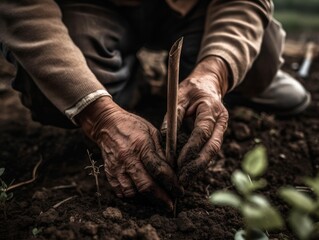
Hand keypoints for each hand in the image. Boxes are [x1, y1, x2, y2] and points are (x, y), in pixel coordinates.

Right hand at [76, 97, 181, 209]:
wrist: (107, 125)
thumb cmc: (133, 126)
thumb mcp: (152, 132)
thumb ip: (162, 152)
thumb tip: (173, 171)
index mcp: (141, 145)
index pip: (158, 169)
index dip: (171, 183)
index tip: (179, 191)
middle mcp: (127, 158)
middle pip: (145, 185)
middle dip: (161, 198)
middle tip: (171, 204)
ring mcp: (116, 168)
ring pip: (132, 193)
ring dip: (147, 201)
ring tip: (157, 201)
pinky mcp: (109, 174)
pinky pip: (122, 193)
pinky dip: (133, 199)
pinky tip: (142, 197)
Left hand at [161, 56, 228, 185]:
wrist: (209, 84)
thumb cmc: (191, 89)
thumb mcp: (179, 97)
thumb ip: (172, 117)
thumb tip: (164, 138)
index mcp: (211, 108)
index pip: (202, 132)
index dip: (190, 149)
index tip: (178, 163)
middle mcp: (220, 120)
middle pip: (212, 147)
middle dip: (197, 166)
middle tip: (183, 179)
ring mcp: (221, 128)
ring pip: (212, 151)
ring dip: (199, 167)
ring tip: (184, 179)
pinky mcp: (218, 133)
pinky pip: (210, 149)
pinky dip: (200, 161)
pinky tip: (190, 171)